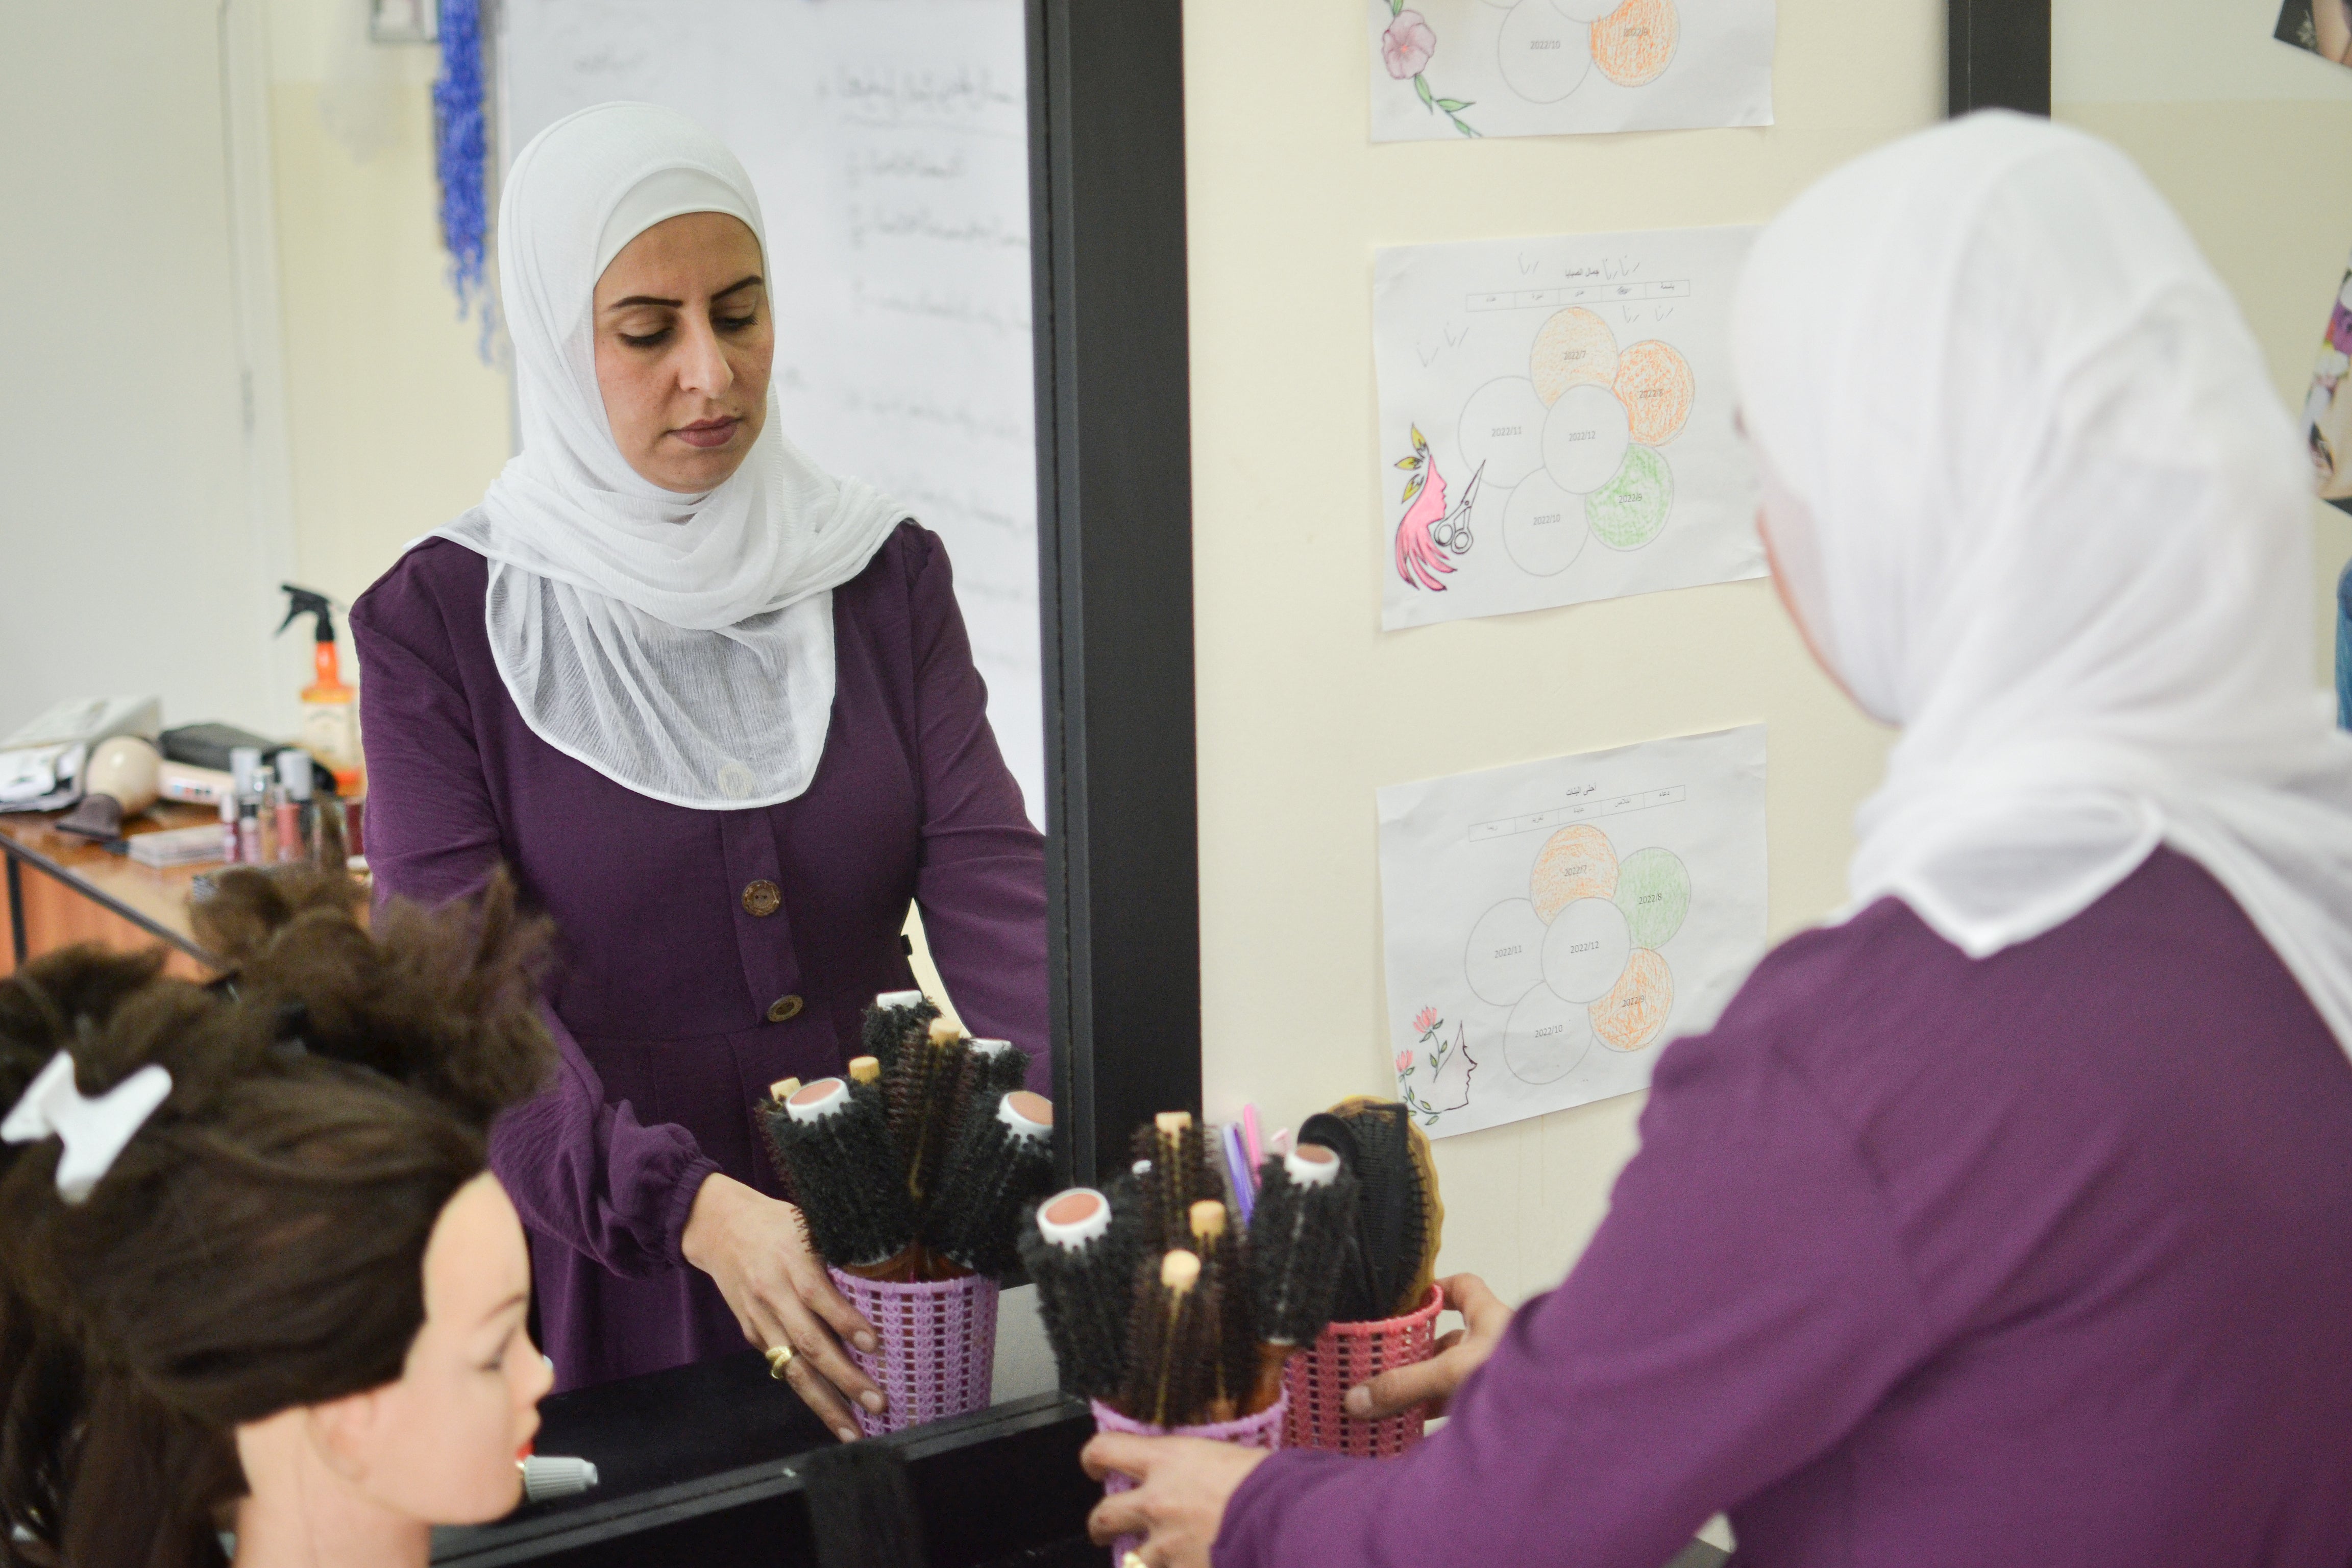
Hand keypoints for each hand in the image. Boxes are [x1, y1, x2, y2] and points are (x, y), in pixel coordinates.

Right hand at [680, 1172, 882, 1441]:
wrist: (717, 1226)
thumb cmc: (776, 1222)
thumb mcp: (808, 1223)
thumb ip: (839, 1251)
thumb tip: (886, 1275)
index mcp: (791, 1261)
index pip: (820, 1296)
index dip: (846, 1322)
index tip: (874, 1344)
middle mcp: (774, 1295)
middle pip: (809, 1343)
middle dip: (845, 1378)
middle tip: (877, 1403)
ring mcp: (761, 1319)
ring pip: (793, 1368)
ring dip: (824, 1403)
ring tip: (852, 1431)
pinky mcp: (752, 1333)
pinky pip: (782, 1368)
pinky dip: (806, 1391)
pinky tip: (829, 1411)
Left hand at [1081, 1433, 1271, 1567]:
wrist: (1289, 1523)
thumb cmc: (1273, 1484)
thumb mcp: (1235, 1459)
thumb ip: (1209, 1468)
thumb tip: (1216, 1474)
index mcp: (1169, 1461)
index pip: (1108, 1449)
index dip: (1094, 1457)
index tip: (1094, 1464)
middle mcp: (1157, 1503)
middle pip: (1104, 1515)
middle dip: (1100, 1525)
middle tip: (1105, 1529)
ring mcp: (1166, 1548)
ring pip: (1130, 1561)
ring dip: (1140, 1562)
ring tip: (1153, 1562)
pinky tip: (1192, 1567)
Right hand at [1343, 1272, 1511, 1420]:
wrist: (1570, 1418)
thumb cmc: (1526, 1376)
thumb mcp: (1453, 1373)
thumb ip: (1404, 1385)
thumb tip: (1356, 1398)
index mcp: (1490, 1318)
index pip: (1462, 1287)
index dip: (1435, 1289)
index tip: (1407, 1299)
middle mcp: (1496, 1344)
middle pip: (1450, 1341)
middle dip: (1418, 1355)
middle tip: (1383, 1367)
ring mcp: (1500, 1376)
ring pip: (1455, 1377)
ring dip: (1427, 1389)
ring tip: (1390, 1403)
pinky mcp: (1503, 1408)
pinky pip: (1465, 1408)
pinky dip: (1442, 1416)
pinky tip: (1418, 1430)